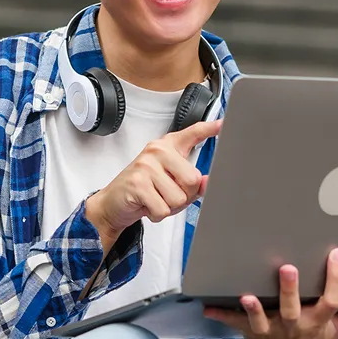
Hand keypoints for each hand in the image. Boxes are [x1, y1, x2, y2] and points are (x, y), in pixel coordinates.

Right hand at [84, 120, 220, 250]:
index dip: (210, 129)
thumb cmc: (145, 191)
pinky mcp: (138, 183)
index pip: (193, 133)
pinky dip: (157, 214)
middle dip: (184, 196)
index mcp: (168, 147)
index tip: (223, 123)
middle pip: (192, 180)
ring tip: (155, 199)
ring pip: (178, 198)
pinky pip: (162, 209)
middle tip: (166, 194)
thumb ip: (192, 182)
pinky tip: (146, 205)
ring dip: (169, 207)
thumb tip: (207, 183)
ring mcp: (146, 165)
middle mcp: (158, 151)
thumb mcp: (171, 184)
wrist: (114, 202)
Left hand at [205, 248, 337, 338]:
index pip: (331, 301)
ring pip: (261, 319)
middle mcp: (294, 325)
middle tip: (287, 268)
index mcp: (318, 322)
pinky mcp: (250, 331)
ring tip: (247, 293)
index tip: (335, 253)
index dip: (335, 279)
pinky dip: (222, 315)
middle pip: (292, 309)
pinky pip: (234, 323)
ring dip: (254, 307)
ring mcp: (271, 330)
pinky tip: (207, 306)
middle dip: (289, 290)